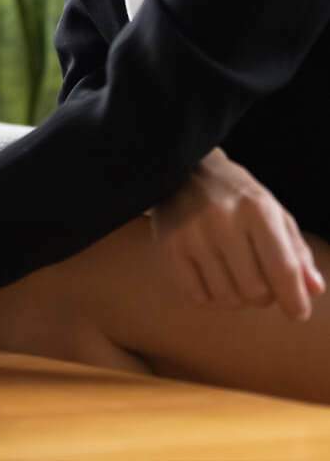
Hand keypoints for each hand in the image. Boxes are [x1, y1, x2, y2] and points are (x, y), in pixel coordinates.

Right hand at [149, 148, 325, 320]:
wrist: (183, 169)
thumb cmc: (237, 195)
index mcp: (257, 210)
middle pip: (255, 291)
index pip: (282, 269)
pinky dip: (209, 296)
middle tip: (259, 283)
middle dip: (264, 296)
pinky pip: (196, 295)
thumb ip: (296, 251)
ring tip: (235, 279)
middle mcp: (223, 221)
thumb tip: (313, 289)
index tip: (298, 313)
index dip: (295, 299)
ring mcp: (192, 235)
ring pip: (227, 297)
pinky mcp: (169, 245)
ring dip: (237, 298)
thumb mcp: (273, 212)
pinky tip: (212, 279)